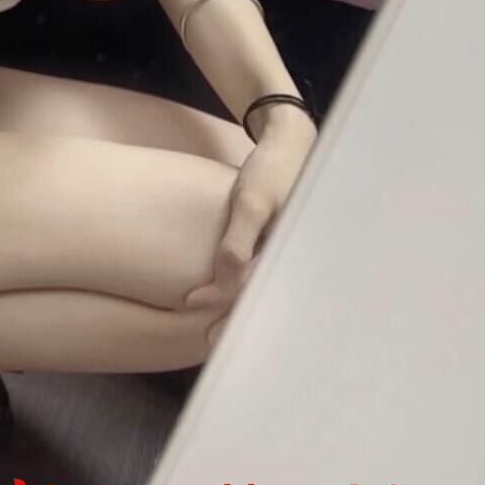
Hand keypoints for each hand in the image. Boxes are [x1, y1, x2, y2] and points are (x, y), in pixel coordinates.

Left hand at [184, 113, 317, 348]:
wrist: (290, 141)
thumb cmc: (271, 169)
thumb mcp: (250, 202)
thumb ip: (237, 244)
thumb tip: (220, 286)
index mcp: (289, 256)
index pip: (253, 292)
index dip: (223, 305)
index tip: (193, 310)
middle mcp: (291, 260)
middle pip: (263, 300)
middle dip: (237, 320)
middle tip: (208, 343)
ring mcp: (286, 252)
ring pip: (262, 289)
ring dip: (240, 307)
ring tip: (215, 332)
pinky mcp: (279, 244)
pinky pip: (261, 272)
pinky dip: (244, 286)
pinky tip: (228, 296)